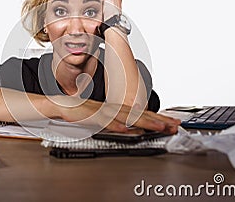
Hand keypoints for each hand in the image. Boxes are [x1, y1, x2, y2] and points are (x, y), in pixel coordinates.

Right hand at [53, 96, 179, 133]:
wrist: (60, 105)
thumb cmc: (80, 112)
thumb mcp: (102, 119)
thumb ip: (117, 123)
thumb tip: (133, 130)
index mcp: (116, 109)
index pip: (140, 114)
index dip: (157, 118)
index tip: (171, 122)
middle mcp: (112, 108)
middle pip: (139, 114)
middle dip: (159, 120)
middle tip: (174, 124)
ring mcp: (102, 111)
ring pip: (126, 117)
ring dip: (144, 121)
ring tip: (159, 126)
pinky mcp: (90, 115)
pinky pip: (105, 120)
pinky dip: (117, 124)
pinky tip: (127, 128)